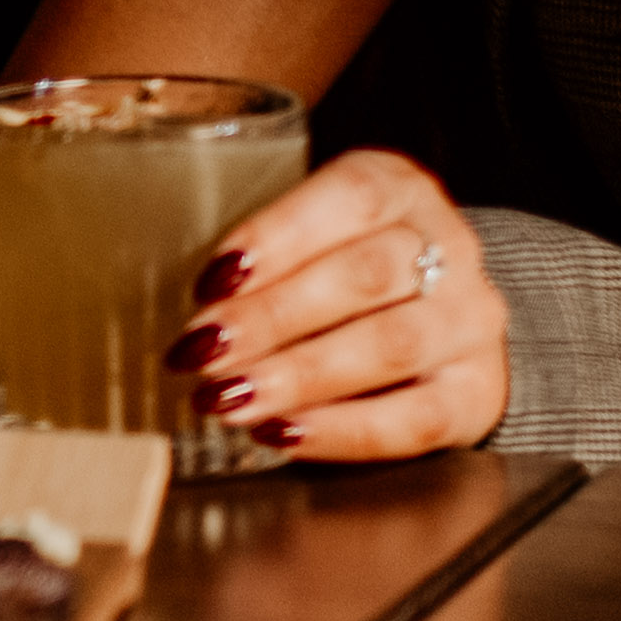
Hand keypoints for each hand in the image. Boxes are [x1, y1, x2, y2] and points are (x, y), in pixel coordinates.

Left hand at [169, 147, 505, 461]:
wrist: (443, 319)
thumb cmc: (343, 267)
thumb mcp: (311, 231)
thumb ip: (256, 250)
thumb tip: (146, 291)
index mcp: (398, 187)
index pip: (350, 198)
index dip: (277, 237)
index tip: (211, 279)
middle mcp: (449, 246)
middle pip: (365, 276)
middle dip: (271, 317)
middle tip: (200, 351)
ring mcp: (469, 323)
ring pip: (389, 345)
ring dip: (297, 376)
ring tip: (227, 399)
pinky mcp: (474, 393)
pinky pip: (412, 419)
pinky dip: (339, 431)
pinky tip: (281, 434)